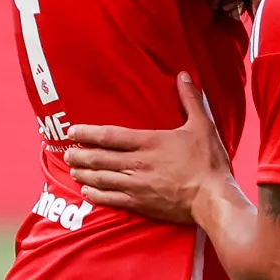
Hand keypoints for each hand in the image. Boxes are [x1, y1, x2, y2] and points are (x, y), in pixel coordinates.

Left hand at [64, 72, 231, 223]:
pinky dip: (96, 196)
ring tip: (72, 171)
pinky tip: (87, 193)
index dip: (87, 133)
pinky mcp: (140, 204)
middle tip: (67, 153)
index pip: (109, 136)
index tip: (72, 132)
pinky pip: (111, 200)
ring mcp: (136, 186)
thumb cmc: (208, 163)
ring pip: (101, 179)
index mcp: (149, 142)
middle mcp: (137, 164)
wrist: (212, 199)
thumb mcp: (203, 126)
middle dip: (80, 156)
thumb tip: (184, 75)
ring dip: (84, 175)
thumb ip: (191, 100)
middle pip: (99, 159)